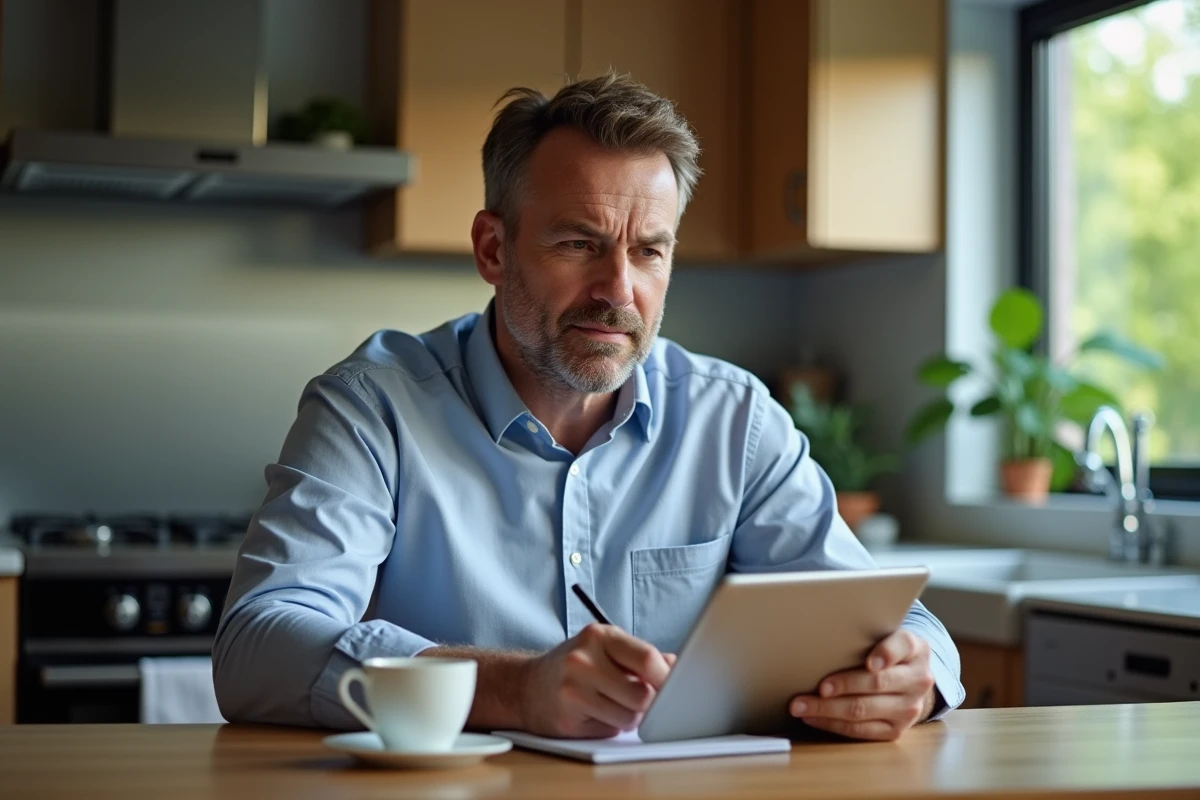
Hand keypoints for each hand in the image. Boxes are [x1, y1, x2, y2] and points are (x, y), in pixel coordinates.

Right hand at [518, 623, 674, 738]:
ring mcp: (572, 691)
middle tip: (640, 698)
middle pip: (642, 695)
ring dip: (631, 717)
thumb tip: (676, 666)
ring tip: (614, 704)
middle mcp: (583, 661)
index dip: (667, 677)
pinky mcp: (566, 719)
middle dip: (649, 702)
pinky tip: (595, 713)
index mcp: (599, 636)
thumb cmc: (574, 666)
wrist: (525, 686)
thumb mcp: (605, 648)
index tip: (674, 685)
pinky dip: (611, 726)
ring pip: (630, 718)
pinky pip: (610, 731)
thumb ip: (641, 656)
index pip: (646, 658)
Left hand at [788, 629, 935, 741]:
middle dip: (843, 685)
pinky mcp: (896, 730)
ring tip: (801, 706)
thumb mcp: (887, 636)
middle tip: (817, 687)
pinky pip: (861, 730)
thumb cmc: (887, 652)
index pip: (902, 646)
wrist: (910, 680)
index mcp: (915, 649)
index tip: (869, 663)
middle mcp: (918, 680)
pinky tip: (813, 717)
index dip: (886, 654)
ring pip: (863, 709)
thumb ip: (867, 635)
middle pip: (876, 683)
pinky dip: (832, 724)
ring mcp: (909, 708)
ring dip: (827, 709)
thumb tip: (825, 637)